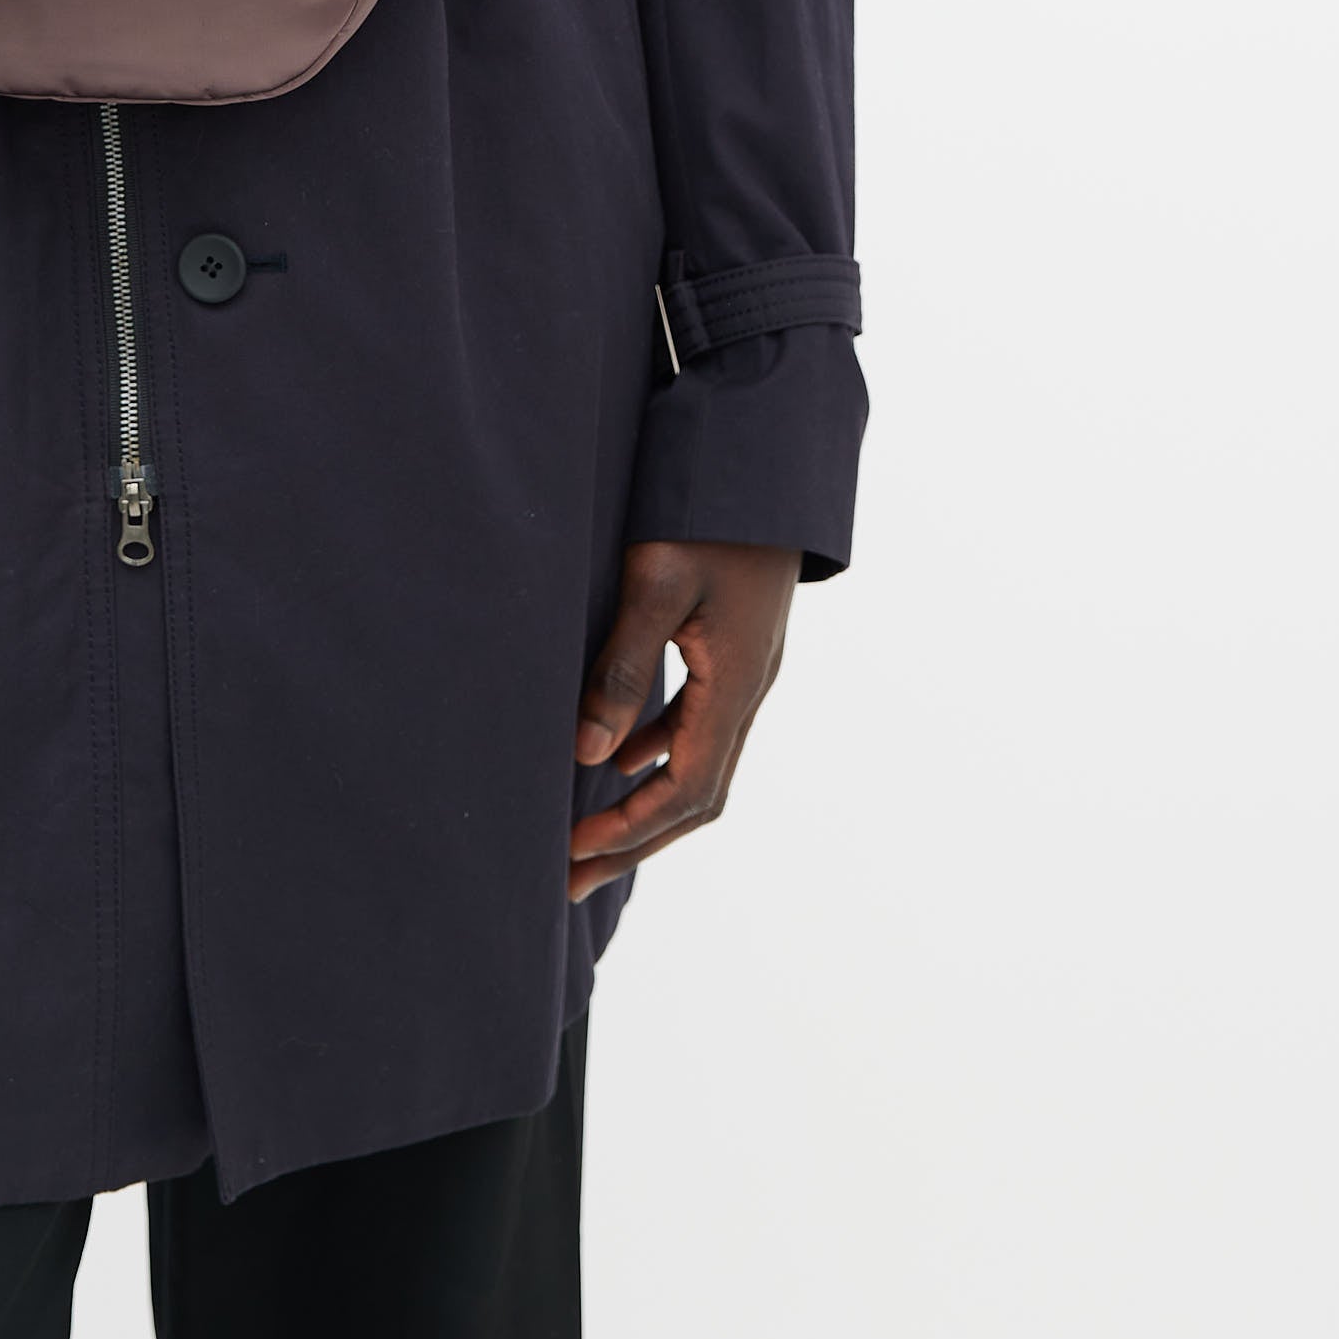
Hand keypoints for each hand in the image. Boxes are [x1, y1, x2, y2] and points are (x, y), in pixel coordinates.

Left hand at [567, 538, 799, 900]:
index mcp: (735, 684)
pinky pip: (697, 724)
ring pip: (699, 762)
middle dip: (636, 839)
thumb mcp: (655, 583)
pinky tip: (615, 752)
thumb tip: (586, 753)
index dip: (633, 829)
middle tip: (573, 877)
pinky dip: (657, 750)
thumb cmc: (707, 510)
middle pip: (698, 795)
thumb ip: (623, 667)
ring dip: (645, 801)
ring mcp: (745, 671)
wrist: (765, 460)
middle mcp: (748, 690)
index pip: (688, 789)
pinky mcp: (734, 650)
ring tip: (587, 832)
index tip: (576, 854)